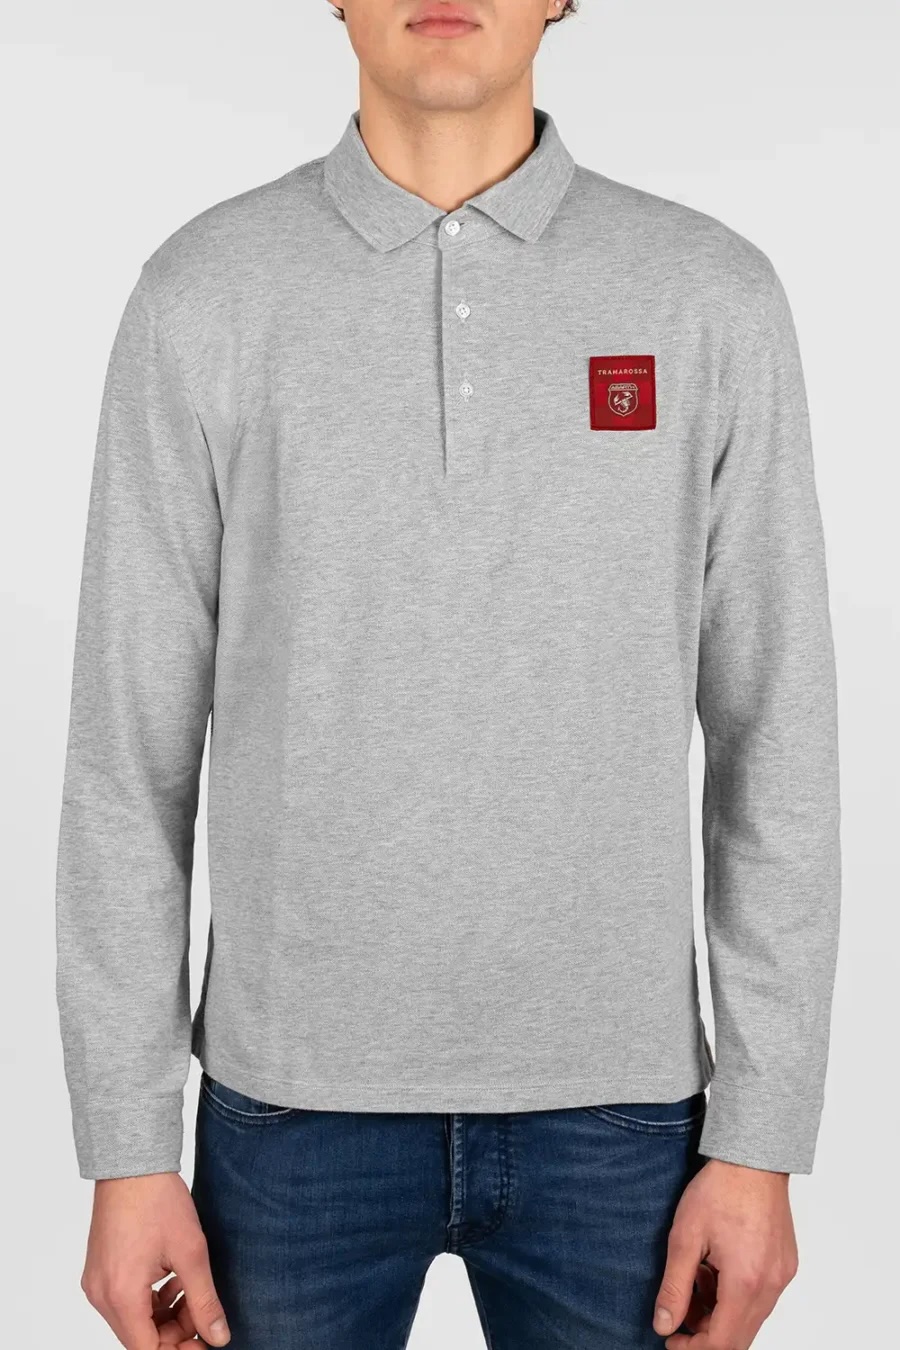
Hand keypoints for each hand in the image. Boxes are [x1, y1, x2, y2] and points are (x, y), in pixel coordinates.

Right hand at [81, 1173, 229, 1348]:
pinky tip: (173, 1279)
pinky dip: (150, 1299)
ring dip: (164, 1315)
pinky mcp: (100, 1270)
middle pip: (139, 1337)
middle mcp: (101, 1295)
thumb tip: (219, 1337)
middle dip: (175, 1331)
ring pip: (133, 1320)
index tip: (205, 1341)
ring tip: (192, 1290)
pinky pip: (124, 1301)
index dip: (179, 1349)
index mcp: (121, 1296)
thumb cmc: (159, 1201)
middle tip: (203, 1312)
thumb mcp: (191, 1252)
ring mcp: (97, 1283)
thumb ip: (204, 1301)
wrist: (132, 1164)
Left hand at [653, 1159, 798, 1348]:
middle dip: (706, 1333)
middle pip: (739, 1337)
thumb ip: (675, 1287)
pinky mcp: (785, 1265)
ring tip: (695, 1280)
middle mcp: (771, 1286)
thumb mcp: (685, 1237)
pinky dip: (736, 1296)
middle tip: (680, 1313)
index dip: (694, 1349)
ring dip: (720, 1313)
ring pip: (750, 1318)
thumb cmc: (720, 1190)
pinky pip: (761, 1297)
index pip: (723, 1343)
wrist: (753, 1158)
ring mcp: (782, 1276)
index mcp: (746, 1282)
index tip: (671, 1339)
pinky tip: (715, 1269)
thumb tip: (664, 1325)